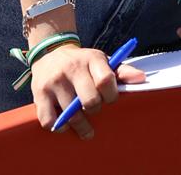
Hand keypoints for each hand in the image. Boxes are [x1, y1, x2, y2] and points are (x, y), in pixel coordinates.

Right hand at [28, 43, 145, 139]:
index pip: (106, 80)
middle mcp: (71, 69)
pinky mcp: (39, 94)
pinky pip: (49, 120)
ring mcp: (54, 82)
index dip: (112, 96)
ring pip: (71, 114)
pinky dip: (59, 127)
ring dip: (80, 124)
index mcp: (91, 59)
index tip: (110, 99)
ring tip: (85, 127)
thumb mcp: (101, 61)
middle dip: (95, 110)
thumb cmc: (83, 63)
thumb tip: (141, 79)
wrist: (50, 53)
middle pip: (90, 100)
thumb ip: (121, 71)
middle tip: (94, 110)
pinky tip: (65, 124)